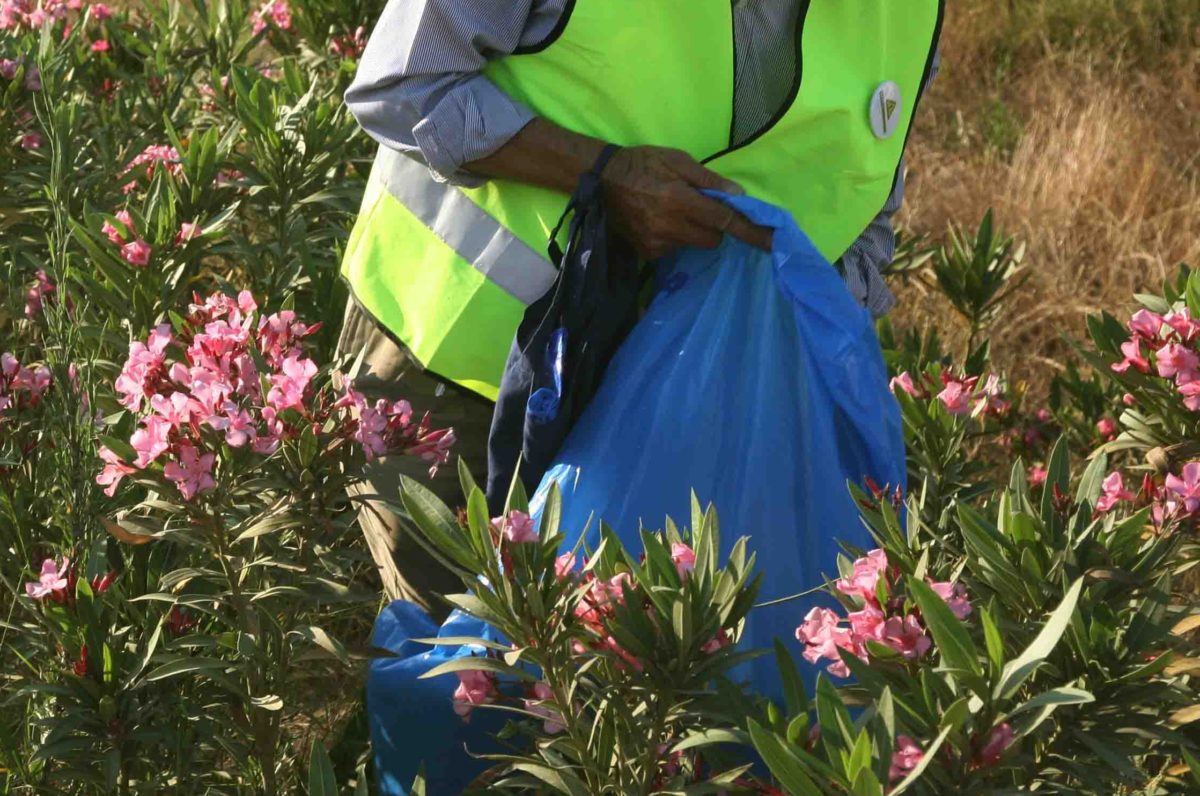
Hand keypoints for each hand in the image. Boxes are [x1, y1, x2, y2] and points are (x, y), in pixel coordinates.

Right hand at [600, 146, 772, 260]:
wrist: (598, 180)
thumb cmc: (641, 163)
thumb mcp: (677, 160)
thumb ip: (708, 179)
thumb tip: (738, 194)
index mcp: (679, 200)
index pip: (723, 220)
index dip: (750, 231)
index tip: (772, 243)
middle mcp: (669, 227)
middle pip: (713, 239)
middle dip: (714, 226)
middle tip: (699, 206)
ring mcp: (657, 243)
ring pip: (693, 244)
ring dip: (692, 230)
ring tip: (671, 209)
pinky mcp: (647, 253)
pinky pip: (674, 249)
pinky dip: (674, 236)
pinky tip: (658, 219)